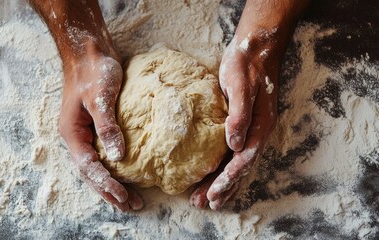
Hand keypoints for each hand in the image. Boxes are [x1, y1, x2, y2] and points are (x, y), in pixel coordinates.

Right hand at [29, 0, 143, 210]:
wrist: (90, 50)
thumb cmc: (92, 70)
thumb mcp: (99, 97)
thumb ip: (107, 127)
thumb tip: (118, 157)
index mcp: (73, 133)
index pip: (88, 166)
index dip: (105, 183)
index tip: (123, 196)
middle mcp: (78, 137)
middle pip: (92, 172)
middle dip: (110, 190)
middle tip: (131, 206)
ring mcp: (87, 133)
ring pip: (99, 165)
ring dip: (113, 183)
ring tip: (131, 200)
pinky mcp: (98, 127)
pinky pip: (106, 153)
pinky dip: (116, 167)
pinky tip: (128, 175)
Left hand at [190, 30, 278, 209]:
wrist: (255, 51)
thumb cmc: (245, 66)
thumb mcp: (240, 84)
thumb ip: (239, 114)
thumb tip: (234, 144)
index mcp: (260, 126)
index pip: (244, 159)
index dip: (229, 178)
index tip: (214, 193)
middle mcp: (257, 133)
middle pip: (240, 168)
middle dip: (224, 187)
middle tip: (205, 204)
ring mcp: (251, 132)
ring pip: (237, 164)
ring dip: (224, 184)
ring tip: (207, 201)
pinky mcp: (242, 127)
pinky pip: (234, 155)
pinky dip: (225, 170)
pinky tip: (216, 179)